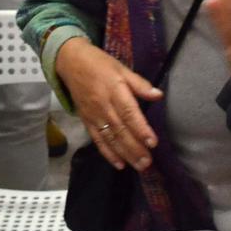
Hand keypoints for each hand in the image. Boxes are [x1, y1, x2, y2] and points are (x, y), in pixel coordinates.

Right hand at [56, 38, 161, 170]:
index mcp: (114, 90)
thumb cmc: (101, 65)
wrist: (71, 63)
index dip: (140, 129)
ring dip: (125, 154)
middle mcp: (103, 106)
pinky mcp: (86, 121)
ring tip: (138, 166)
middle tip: (148, 163)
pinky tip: (119, 164)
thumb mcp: (122, 69)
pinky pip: (97, 140)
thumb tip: (159, 95)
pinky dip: (108, 153)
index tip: (152, 143)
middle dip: (134, 148)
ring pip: (110, 138)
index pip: (129, 113)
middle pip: (120, 130)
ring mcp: (94, 116)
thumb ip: (140, 84)